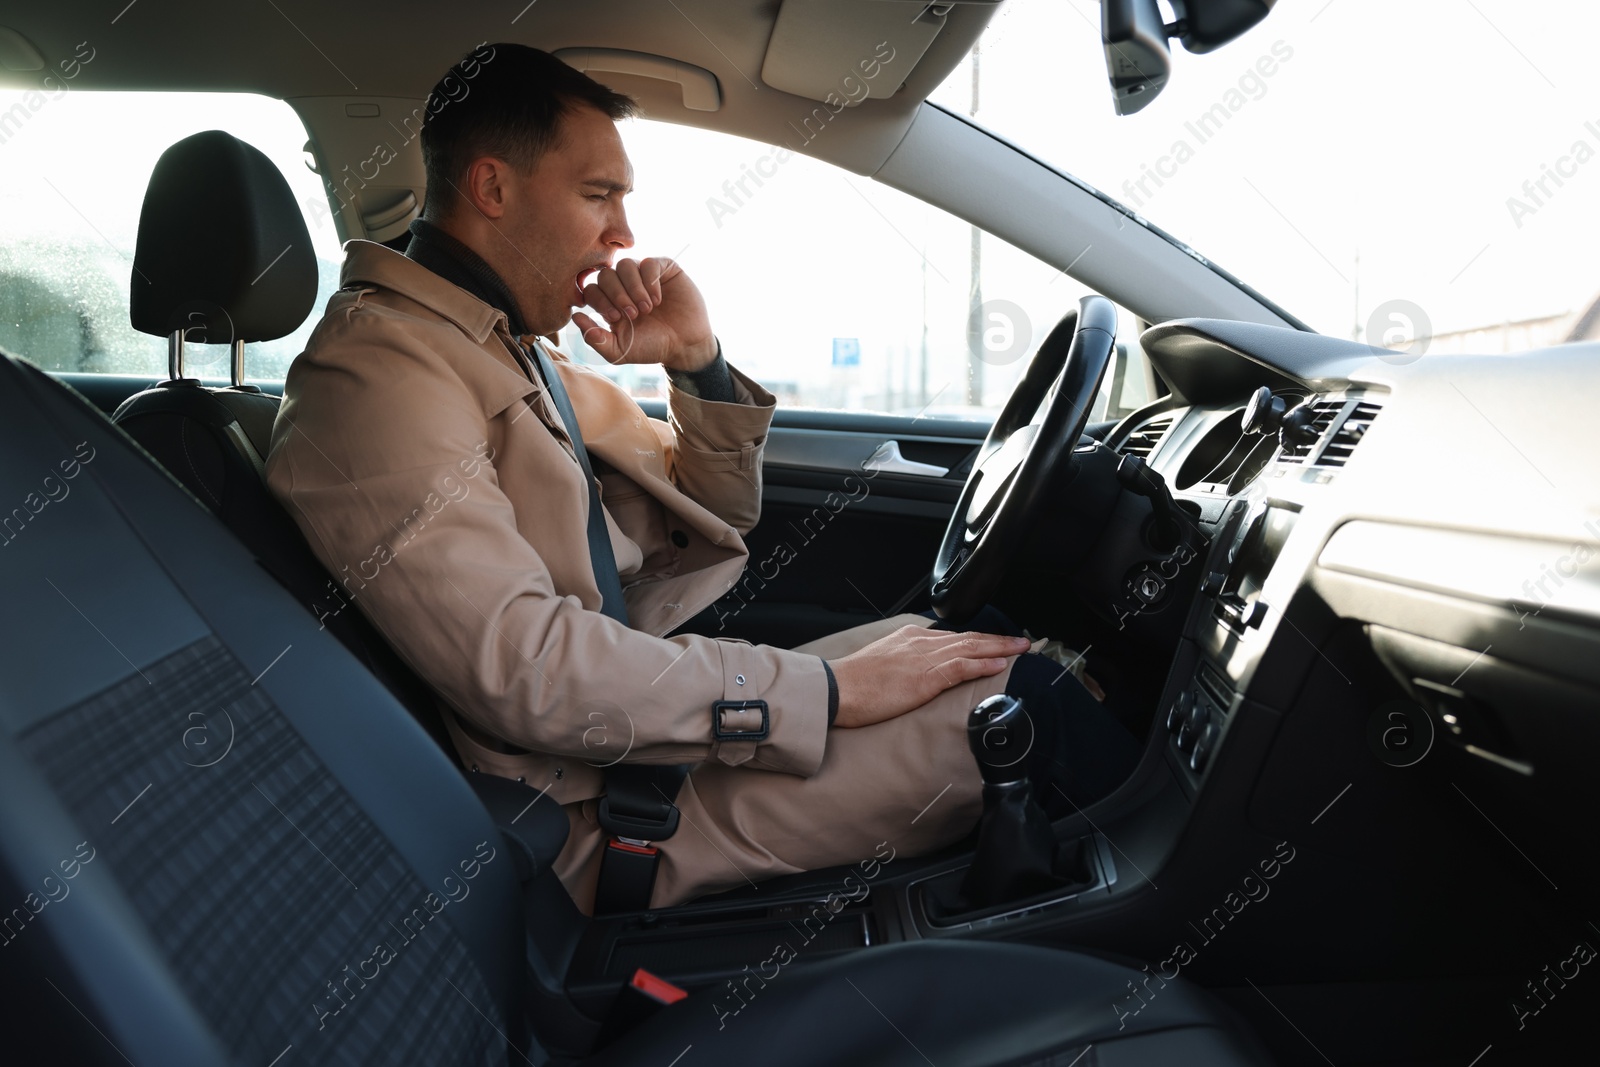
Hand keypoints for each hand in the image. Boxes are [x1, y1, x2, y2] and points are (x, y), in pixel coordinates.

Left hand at [571, 257, 716, 371]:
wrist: (685, 346)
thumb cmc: (651, 348)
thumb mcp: (619, 350)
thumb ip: (595, 338)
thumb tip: (574, 317)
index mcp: (610, 302)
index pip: (591, 288)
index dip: (600, 301)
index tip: (617, 318)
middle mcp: (624, 285)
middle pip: (606, 274)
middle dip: (617, 295)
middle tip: (633, 314)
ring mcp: (643, 275)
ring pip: (625, 265)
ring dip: (634, 288)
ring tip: (647, 308)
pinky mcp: (664, 269)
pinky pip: (649, 263)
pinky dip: (650, 281)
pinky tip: (657, 299)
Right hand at [827, 626, 1031, 728]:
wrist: (837, 690)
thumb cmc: (853, 684)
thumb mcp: (883, 665)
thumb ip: (905, 665)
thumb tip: (917, 676)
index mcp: (910, 638)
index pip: (953, 638)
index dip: (979, 641)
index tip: (996, 643)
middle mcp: (921, 642)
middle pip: (969, 638)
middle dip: (998, 640)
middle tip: (1021, 641)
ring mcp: (924, 658)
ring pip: (972, 648)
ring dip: (1000, 648)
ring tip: (1021, 649)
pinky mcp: (925, 676)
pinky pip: (962, 667)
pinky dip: (983, 664)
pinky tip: (1001, 664)